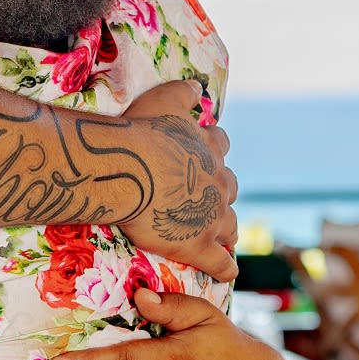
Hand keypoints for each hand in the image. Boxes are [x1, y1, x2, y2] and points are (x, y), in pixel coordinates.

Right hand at [119, 80, 238, 281]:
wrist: (128, 169)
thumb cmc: (140, 133)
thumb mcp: (164, 100)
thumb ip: (184, 94)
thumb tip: (198, 87)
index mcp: (209, 148)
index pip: (220, 147)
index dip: (212, 152)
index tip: (202, 156)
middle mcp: (218, 181)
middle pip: (230, 187)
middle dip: (221, 192)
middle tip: (207, 198)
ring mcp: (212, 216)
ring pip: (231, 225)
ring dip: (228, 229)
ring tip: (223, 236)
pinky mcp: (200, 245)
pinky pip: (221, 263)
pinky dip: (226, 268)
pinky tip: (227, 272)